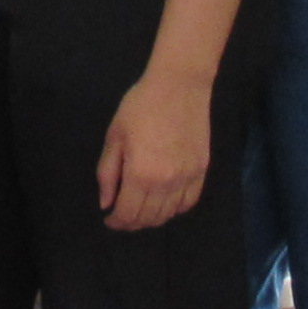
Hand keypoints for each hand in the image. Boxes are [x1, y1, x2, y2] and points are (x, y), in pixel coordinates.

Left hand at [96, 72, 211, 229]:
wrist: (179, 86)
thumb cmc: (140, 106)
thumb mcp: (115, 136)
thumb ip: (107, 173)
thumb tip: (106, 203)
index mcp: (140, 174)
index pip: (128, 213)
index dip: (116, 221)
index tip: (109, 218)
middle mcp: (165, 183)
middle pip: (148, 218)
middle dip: (132, 222)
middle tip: (122, 215)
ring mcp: (187, 178)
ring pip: (169, 214)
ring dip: (152, 218)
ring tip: (141, 210)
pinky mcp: (201, 171)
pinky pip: (189, 202)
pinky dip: (175, 209)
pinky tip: (165, 203)